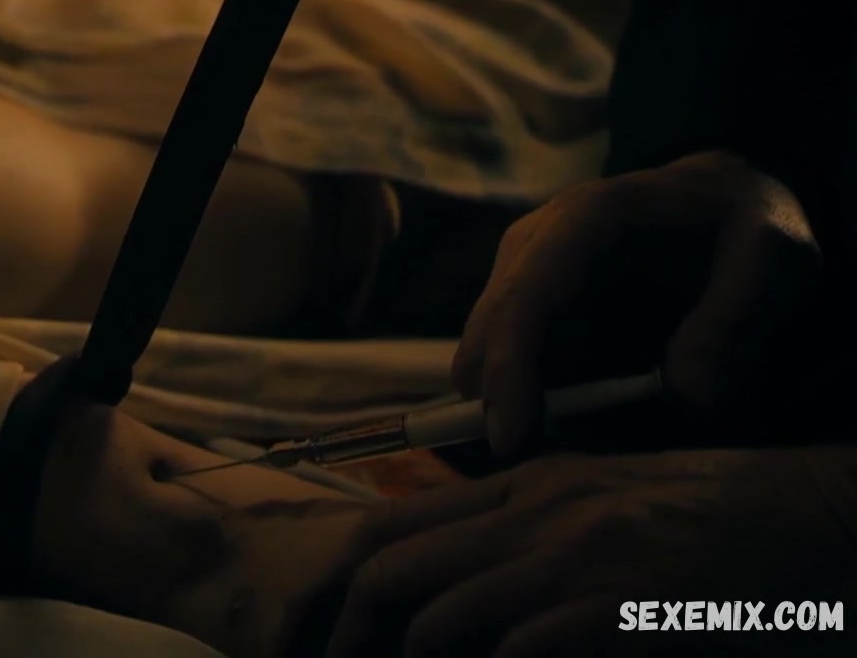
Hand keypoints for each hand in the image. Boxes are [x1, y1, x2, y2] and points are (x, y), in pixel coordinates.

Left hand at [325, 448, 856, 656]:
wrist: (804, 515)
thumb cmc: (703, 518)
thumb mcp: (596, 502)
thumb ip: (521, 527)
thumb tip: (450, 571)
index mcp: (524, 483)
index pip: (391, 522)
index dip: (340, 584)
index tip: (321, 634)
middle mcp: (535, 510)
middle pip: (393, 567)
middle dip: (348, 633)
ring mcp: (576, 555)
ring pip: (443, 614)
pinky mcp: (620, 604)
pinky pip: (522, 649)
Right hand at [453, 150, 823, 458]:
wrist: (725, 201)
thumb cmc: (745, 223)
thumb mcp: (772, 259)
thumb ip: (733, 325)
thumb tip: (684, 396)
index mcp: (589, 217)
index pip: (528, 295)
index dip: (509, 367)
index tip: (510, 438)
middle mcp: (539, 239)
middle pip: (490, 328)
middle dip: (498, 399)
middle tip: (534, 462)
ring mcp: (527, 270)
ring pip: (491, 349)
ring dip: (516, 402)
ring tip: (562, 445)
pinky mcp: (532, 301)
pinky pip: (516, 358)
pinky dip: (534, 397)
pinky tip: (569, 422)